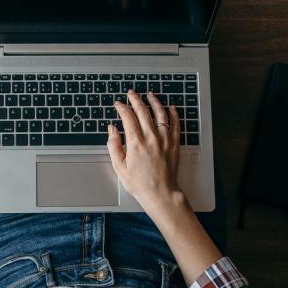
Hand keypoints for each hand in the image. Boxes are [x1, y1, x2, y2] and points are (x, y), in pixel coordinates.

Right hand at [106, 91, 181, 208]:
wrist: (160, 193)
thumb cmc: (140, 183)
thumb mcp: (119, 167)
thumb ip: (114, 145)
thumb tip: (112, 130)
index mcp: (135, 143)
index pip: (128, 117)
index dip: (122, 107)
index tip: (118, 104)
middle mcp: (151, 138)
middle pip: (143, 111)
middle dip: (136, 99)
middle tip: (131, 94)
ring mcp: (164, 140)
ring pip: (160, 114)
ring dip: (154, 102)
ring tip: (150, 95)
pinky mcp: (174, 144)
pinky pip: (175, 124)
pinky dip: (173, 114)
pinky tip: (171, 108)